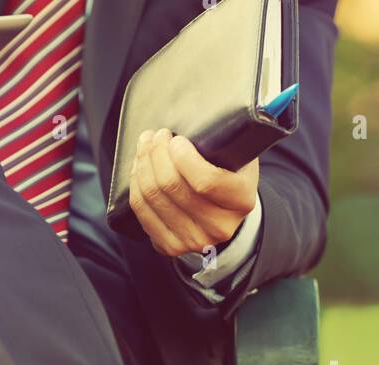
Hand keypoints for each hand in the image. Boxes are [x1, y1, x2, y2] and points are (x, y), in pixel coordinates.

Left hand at [129, 128, 258, 257]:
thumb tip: (201, 104)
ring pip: (152, 197)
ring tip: (146, 146)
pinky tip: (140, 168)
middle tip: (156, 136)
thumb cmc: (230, 172)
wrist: (226, 212)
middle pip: (171, 186)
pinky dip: (136, 185)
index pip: (205, 180)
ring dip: (142, 164)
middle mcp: (220, 227)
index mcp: (242, 201)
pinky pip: (142, 212)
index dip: (182, 155)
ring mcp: (195, 241)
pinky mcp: (172, 246)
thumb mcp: (239, 154)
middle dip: (156, 152)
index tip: (176, 139)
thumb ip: (229, 136)